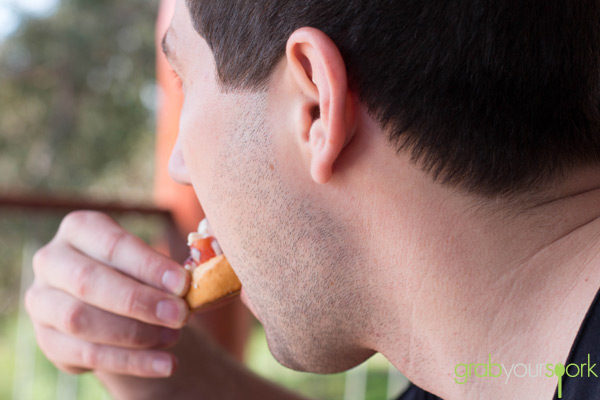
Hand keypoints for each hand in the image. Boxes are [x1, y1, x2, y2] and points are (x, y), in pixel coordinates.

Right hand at [25, 211, 190, 377]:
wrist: (114, 303)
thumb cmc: (137, 272)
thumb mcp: (149, 261)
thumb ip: (168, 268)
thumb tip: (200, 277)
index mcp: (80, 228)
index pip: (112, 244)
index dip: (148, 265)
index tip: (182, 283)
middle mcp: (52, 259)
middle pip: (89, 282)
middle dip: (139, 301)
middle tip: (180, 315)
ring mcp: (42, 301)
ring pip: (80, 320)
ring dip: (134, 333)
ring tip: (174, 337)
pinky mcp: (48, 339)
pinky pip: (86, 354)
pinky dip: (131, 362)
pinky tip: (165, 364)